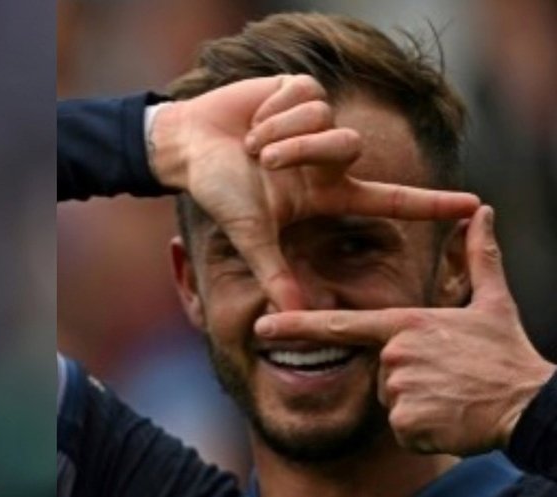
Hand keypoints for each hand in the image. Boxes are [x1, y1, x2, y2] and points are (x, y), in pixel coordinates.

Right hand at [149, 75, 480, 309]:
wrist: (187, 148)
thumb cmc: (219, 191)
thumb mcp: (250, 235)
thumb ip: (275, 272)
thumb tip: (292, 316)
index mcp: (324, 193)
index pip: (388, 199)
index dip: (429, 203)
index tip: (472, 206)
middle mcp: (328, 158)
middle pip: (348, 146)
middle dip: (304, 151)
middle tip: (265, 162)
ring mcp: (316, 122)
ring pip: (324, 118)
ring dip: (281, 132)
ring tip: (251, 144)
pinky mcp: (298, 91)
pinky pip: (303, 94)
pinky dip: (271, 109)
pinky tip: (252, 119)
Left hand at [254, 205, 555, 454]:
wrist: (532, 404)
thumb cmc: (508, 355)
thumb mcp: (493, 304)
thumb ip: (479, 258)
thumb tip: (482, 211)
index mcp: (405, 324)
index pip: (339, 325)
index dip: (296, 325)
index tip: (261, 327)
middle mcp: (395, 352)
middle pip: (378, 371)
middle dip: (406, 379)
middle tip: (445, 379)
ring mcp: (400, 386)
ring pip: (390, 401)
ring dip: (417, 405)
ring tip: (450, 396)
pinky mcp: (408, 420)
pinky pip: (402, 428)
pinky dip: (422, 430)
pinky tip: (448, 419)